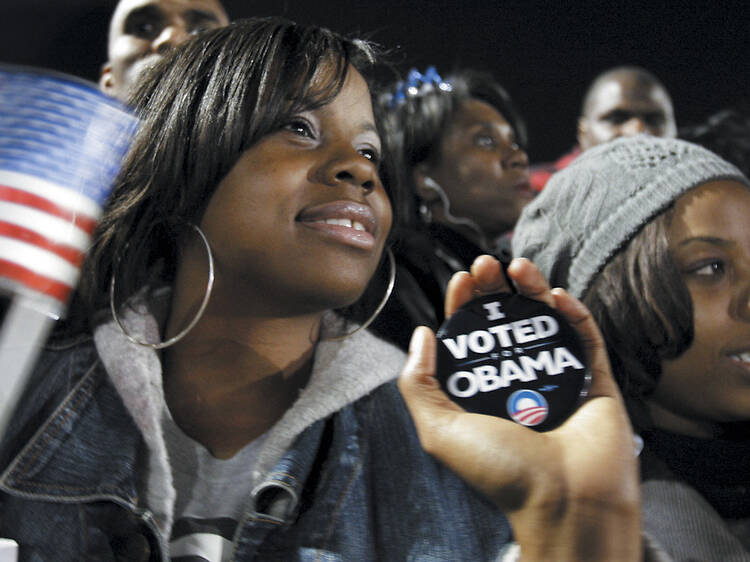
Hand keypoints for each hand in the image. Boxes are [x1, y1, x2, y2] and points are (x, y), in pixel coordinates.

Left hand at [398, 255, 640, 560]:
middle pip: (507, 321)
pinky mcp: (595, 380)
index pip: (472, 338)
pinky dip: (573, 312)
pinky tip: (555, 294)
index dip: (465, 304)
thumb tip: (422, 335)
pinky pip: (586, 338)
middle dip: (496, 288)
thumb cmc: (501, 471)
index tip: (462, 279)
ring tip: (518, 266)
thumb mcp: (439, 429)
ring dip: (532, 289)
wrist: (566, 502)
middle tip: (488, 263)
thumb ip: (419, 383)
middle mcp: (519, 381)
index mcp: (484, 391)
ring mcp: (558, 380)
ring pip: (545, 322)